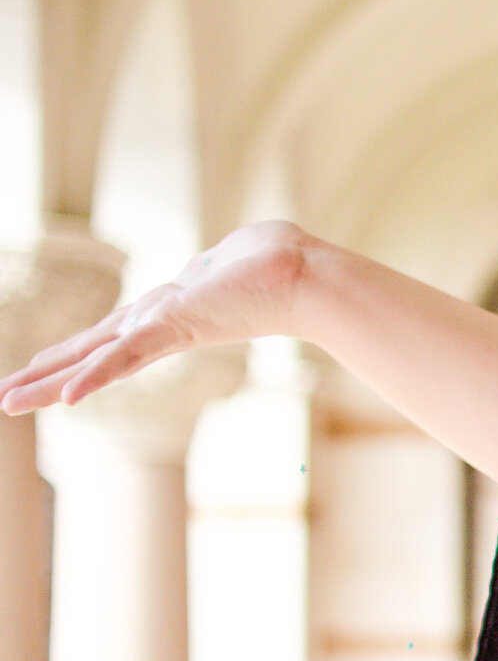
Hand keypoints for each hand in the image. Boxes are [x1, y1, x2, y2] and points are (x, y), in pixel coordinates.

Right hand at [0, 220, 321, 413]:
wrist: (305, 274)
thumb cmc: (275, 263)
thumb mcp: (229, 262)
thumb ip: (216, 267)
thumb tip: (225, 259)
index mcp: (164, 312)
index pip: (108, 338)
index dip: (74, 355)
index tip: (40, 370)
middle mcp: (157, 325)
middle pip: (90, 354)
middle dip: (46, 377)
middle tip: (5, 400)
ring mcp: (163, 327)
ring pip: (95, 359)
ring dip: (50, 382)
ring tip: (9, 401)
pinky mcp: (174, 325)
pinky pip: (126, 354)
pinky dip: (96, 375)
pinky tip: (68, 397)